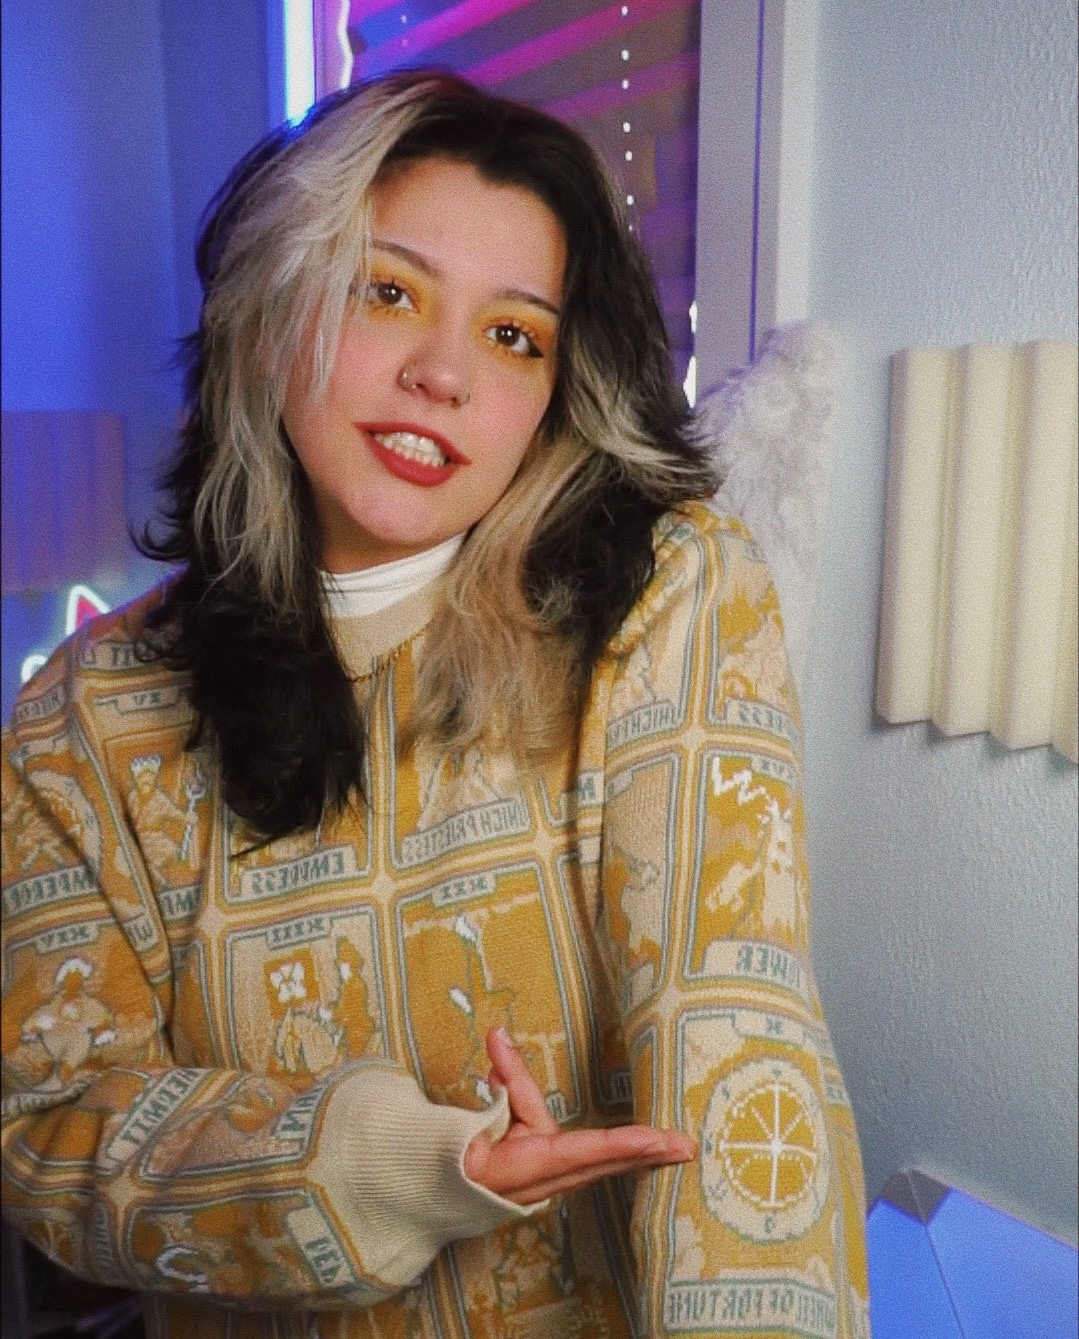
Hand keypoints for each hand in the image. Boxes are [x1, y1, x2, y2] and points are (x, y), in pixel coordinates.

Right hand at [463, 1027, 695, 1205]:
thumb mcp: (488, 1112)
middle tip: (687, 1147)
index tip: (654, 1140)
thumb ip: (502, 1074)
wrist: (453, 1187)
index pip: (582, 1151)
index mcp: (529, 1164)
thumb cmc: (469, 1149)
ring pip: (606, 1168)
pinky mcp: (560, 1180)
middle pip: (605, 1165)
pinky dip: (625, 1160)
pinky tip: (651, 1154)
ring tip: (679, 1148)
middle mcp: (549, 1180)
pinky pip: (598, 1168)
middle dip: (647, 1155)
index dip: (620, 1146)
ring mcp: (557, 1184)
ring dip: (643, 1159)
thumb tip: (498, 1033)